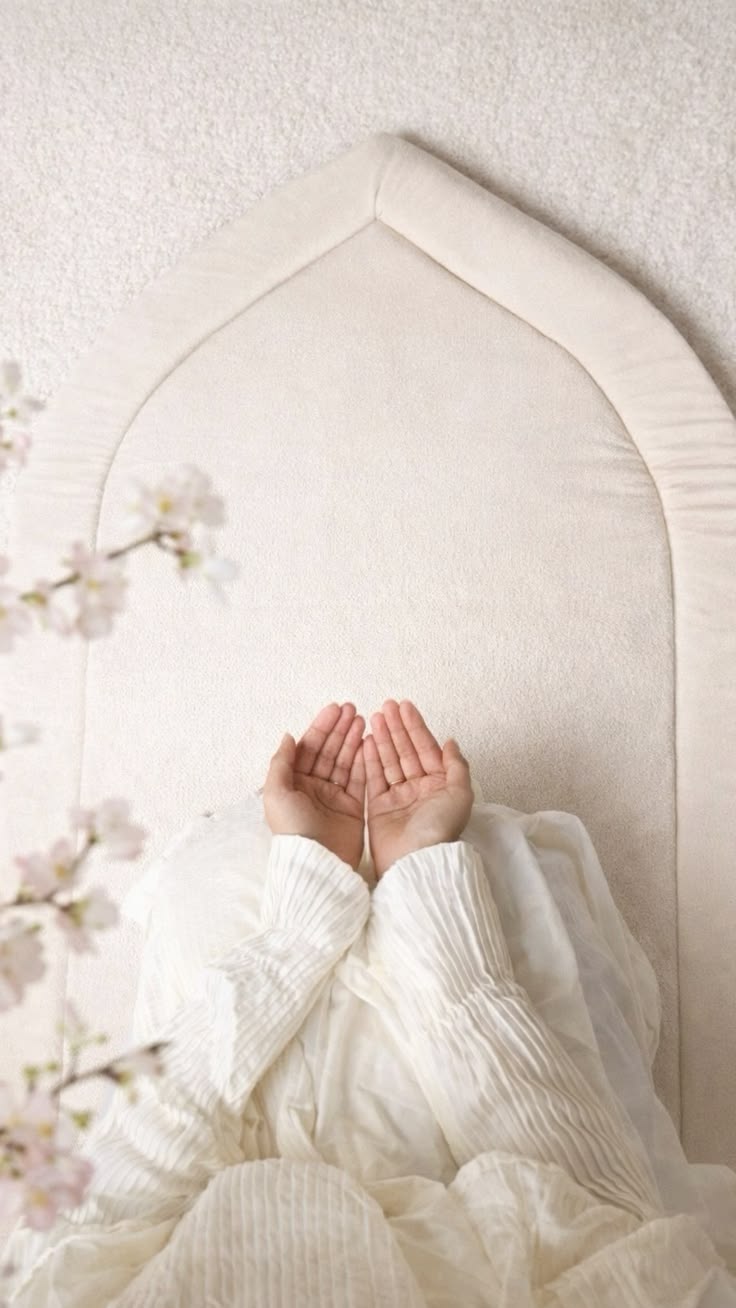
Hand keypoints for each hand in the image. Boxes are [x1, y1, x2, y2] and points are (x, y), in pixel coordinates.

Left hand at [263, 702, 366, 873]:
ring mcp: (334, 797)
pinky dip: (365, 760)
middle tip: (353, 709)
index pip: (309, 748)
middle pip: (329, 751)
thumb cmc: (292, 830)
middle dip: (340, 729)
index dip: (322, 727)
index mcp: (293, 783)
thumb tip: (288, 736)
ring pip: (345, 761)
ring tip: (364, 720)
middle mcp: (313, 788)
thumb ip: (281, 762)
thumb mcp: (276, 793)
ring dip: (353, 740)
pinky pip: (360, 779)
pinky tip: (370, 743)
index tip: (336, 709)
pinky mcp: (352, 808)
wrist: (316, 863)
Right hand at [363, 699, 473, 879]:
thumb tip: (450, 742)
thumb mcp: (460, 794)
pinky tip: (366, 741)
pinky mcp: (378, 807)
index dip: (415, 727)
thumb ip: (456, 766)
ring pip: (389, 761)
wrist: (415, 860)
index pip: (425, 749)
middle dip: (396, 728)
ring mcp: (398, 797)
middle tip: (386, 706)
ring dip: (383, 738)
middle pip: (406, 751)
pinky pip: (373, 777)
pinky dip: (369, 759)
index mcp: (439, 785)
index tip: (405, 707)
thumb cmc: (440, 829)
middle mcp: (419, 789)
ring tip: (374, 717)